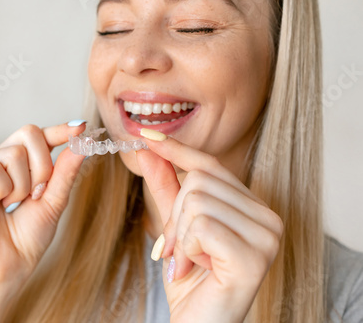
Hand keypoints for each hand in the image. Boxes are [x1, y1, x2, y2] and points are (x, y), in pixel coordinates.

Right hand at [0, 122, 85, 285]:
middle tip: (36, 194)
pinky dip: (2, 190)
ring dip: (23, 186)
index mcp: (18, 162)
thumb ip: (66, 170)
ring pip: (13, 153)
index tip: (80, 127)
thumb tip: (83, 140)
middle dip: (42, 167)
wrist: (12, 264)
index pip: (39, 134)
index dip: (59, 129)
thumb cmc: (30, 235)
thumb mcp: (55, 199)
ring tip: (12, 204)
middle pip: (28, 133)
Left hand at [136, 134, 282, 321]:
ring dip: (179, 235)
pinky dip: (186, 248)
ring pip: (197, 201)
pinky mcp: (256, 256)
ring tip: (188, 261)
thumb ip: (166, 188)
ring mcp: (267, 236)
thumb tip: (148, 150)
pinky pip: (201, 226)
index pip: (210, 165)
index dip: (176, 149)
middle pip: (198, 180)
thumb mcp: (175, 228)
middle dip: (174, 215)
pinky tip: (197, 269)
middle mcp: (267, 217)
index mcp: (252, 208)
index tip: (146, 135)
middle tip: (175, 249)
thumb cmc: (189, 280)